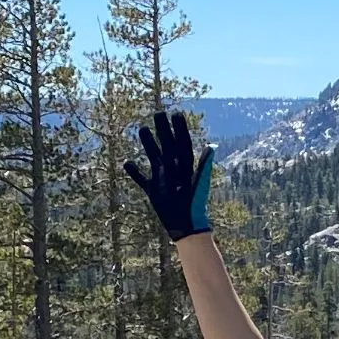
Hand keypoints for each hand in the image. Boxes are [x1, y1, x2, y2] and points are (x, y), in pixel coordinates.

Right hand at [124, 107, 215, 241]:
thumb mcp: (198, 183)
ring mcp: (162, 179)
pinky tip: (126, 163)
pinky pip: (142, 179)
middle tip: (157, 113)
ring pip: (154, 157)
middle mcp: (173, 170)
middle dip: (163, 130)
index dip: (180, 129)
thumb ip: (203, 164)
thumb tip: (211, 146)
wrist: (186, 225)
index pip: (182, 143)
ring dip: (148, 144)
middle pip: (167, 145)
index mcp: (185, 166)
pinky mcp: (153, 191)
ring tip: (142, 128)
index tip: (176, 114)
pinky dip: (134, 172)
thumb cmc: (194, 205)